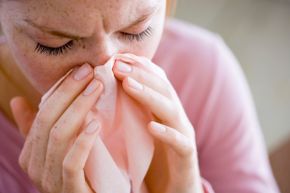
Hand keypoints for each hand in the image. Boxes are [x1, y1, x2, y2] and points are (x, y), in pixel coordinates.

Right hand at [10, 64, 102, 192]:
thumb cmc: (79, 173)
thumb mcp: (57, 148)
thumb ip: (38, 127)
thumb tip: (17, 100)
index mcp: (31, 153)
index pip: (42, 113)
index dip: (61, 89)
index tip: (82, 70)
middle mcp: (35, 166)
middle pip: (48, 120)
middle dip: (69, 92)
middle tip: (89, 72)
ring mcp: (50, 180)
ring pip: (59, 137)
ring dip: (78, 108)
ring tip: (97, 88)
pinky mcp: (70, 190)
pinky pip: (71, 162)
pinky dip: (83, 141)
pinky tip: (96, 124)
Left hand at [113, 54, 203, 192]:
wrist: (173, 188)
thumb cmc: (151, 158)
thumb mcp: (138, 129)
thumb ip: (129, 110)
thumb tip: (104, 90)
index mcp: (163, 109)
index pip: (154, 80)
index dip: (138, 66)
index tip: (115, 57)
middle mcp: (175, 117)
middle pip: (162, 89)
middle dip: (140, 74)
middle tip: (116, 64)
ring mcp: (183, 135)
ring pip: (171, 110)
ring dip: (150, 96)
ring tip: (128, 84)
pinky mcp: (186, 157)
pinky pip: (180, 143)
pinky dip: (167, 133)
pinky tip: (151, 126)